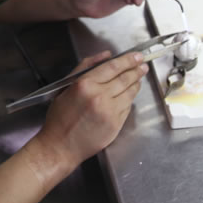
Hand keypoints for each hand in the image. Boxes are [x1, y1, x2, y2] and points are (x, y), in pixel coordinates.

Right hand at [35, 50, 146, 165]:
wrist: (60, 147)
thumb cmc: (59, 118)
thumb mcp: (66, 86)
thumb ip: (85, 67)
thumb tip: (106, 55)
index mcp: (85, 85)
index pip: (113, 67)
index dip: (128, 60)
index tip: (137, 56)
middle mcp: (99, 97)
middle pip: (125, 78)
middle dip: (136, 70)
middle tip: (143, 65)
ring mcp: (109, 112)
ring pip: (129, 93)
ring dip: (136, 84)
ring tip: (138, 78)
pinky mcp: (115, 125)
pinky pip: (127, 107)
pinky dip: (130, 99)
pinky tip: (129, 95)